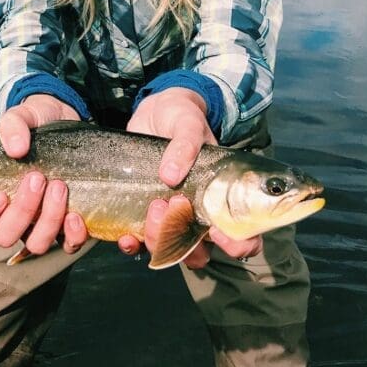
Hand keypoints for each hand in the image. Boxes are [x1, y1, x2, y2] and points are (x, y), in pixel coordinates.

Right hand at [0, 95, 88, 254]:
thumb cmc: (32, 124)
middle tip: (36, 178)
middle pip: (4, 236)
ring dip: (48, 220)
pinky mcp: (64, 224)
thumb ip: (12, 126)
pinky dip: (72, 235)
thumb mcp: (20, 116)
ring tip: (59, 185)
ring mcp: (35, 224)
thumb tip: (16, 148)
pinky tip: (76, 214)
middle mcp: (6, 217)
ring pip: (35, 244)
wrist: (64, 120)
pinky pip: (68, 245)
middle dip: (22, 210)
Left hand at [118, 87, 261, 266]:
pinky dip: (131, 245)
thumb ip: (186, 144)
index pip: (241, 238)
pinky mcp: (141, 215)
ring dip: (158, 240)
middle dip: (185, 244)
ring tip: (152, 207)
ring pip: (167, 251)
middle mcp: (196, 216)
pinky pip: (138, 242)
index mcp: (220, 200)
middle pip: (198, 253)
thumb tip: (171, 175)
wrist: (153, 114)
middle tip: (174, 205)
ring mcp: (168, 218)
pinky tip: (125, 236)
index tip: (217, 231)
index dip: (236, 244)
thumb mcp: (188, 124)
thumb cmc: (181, 119)